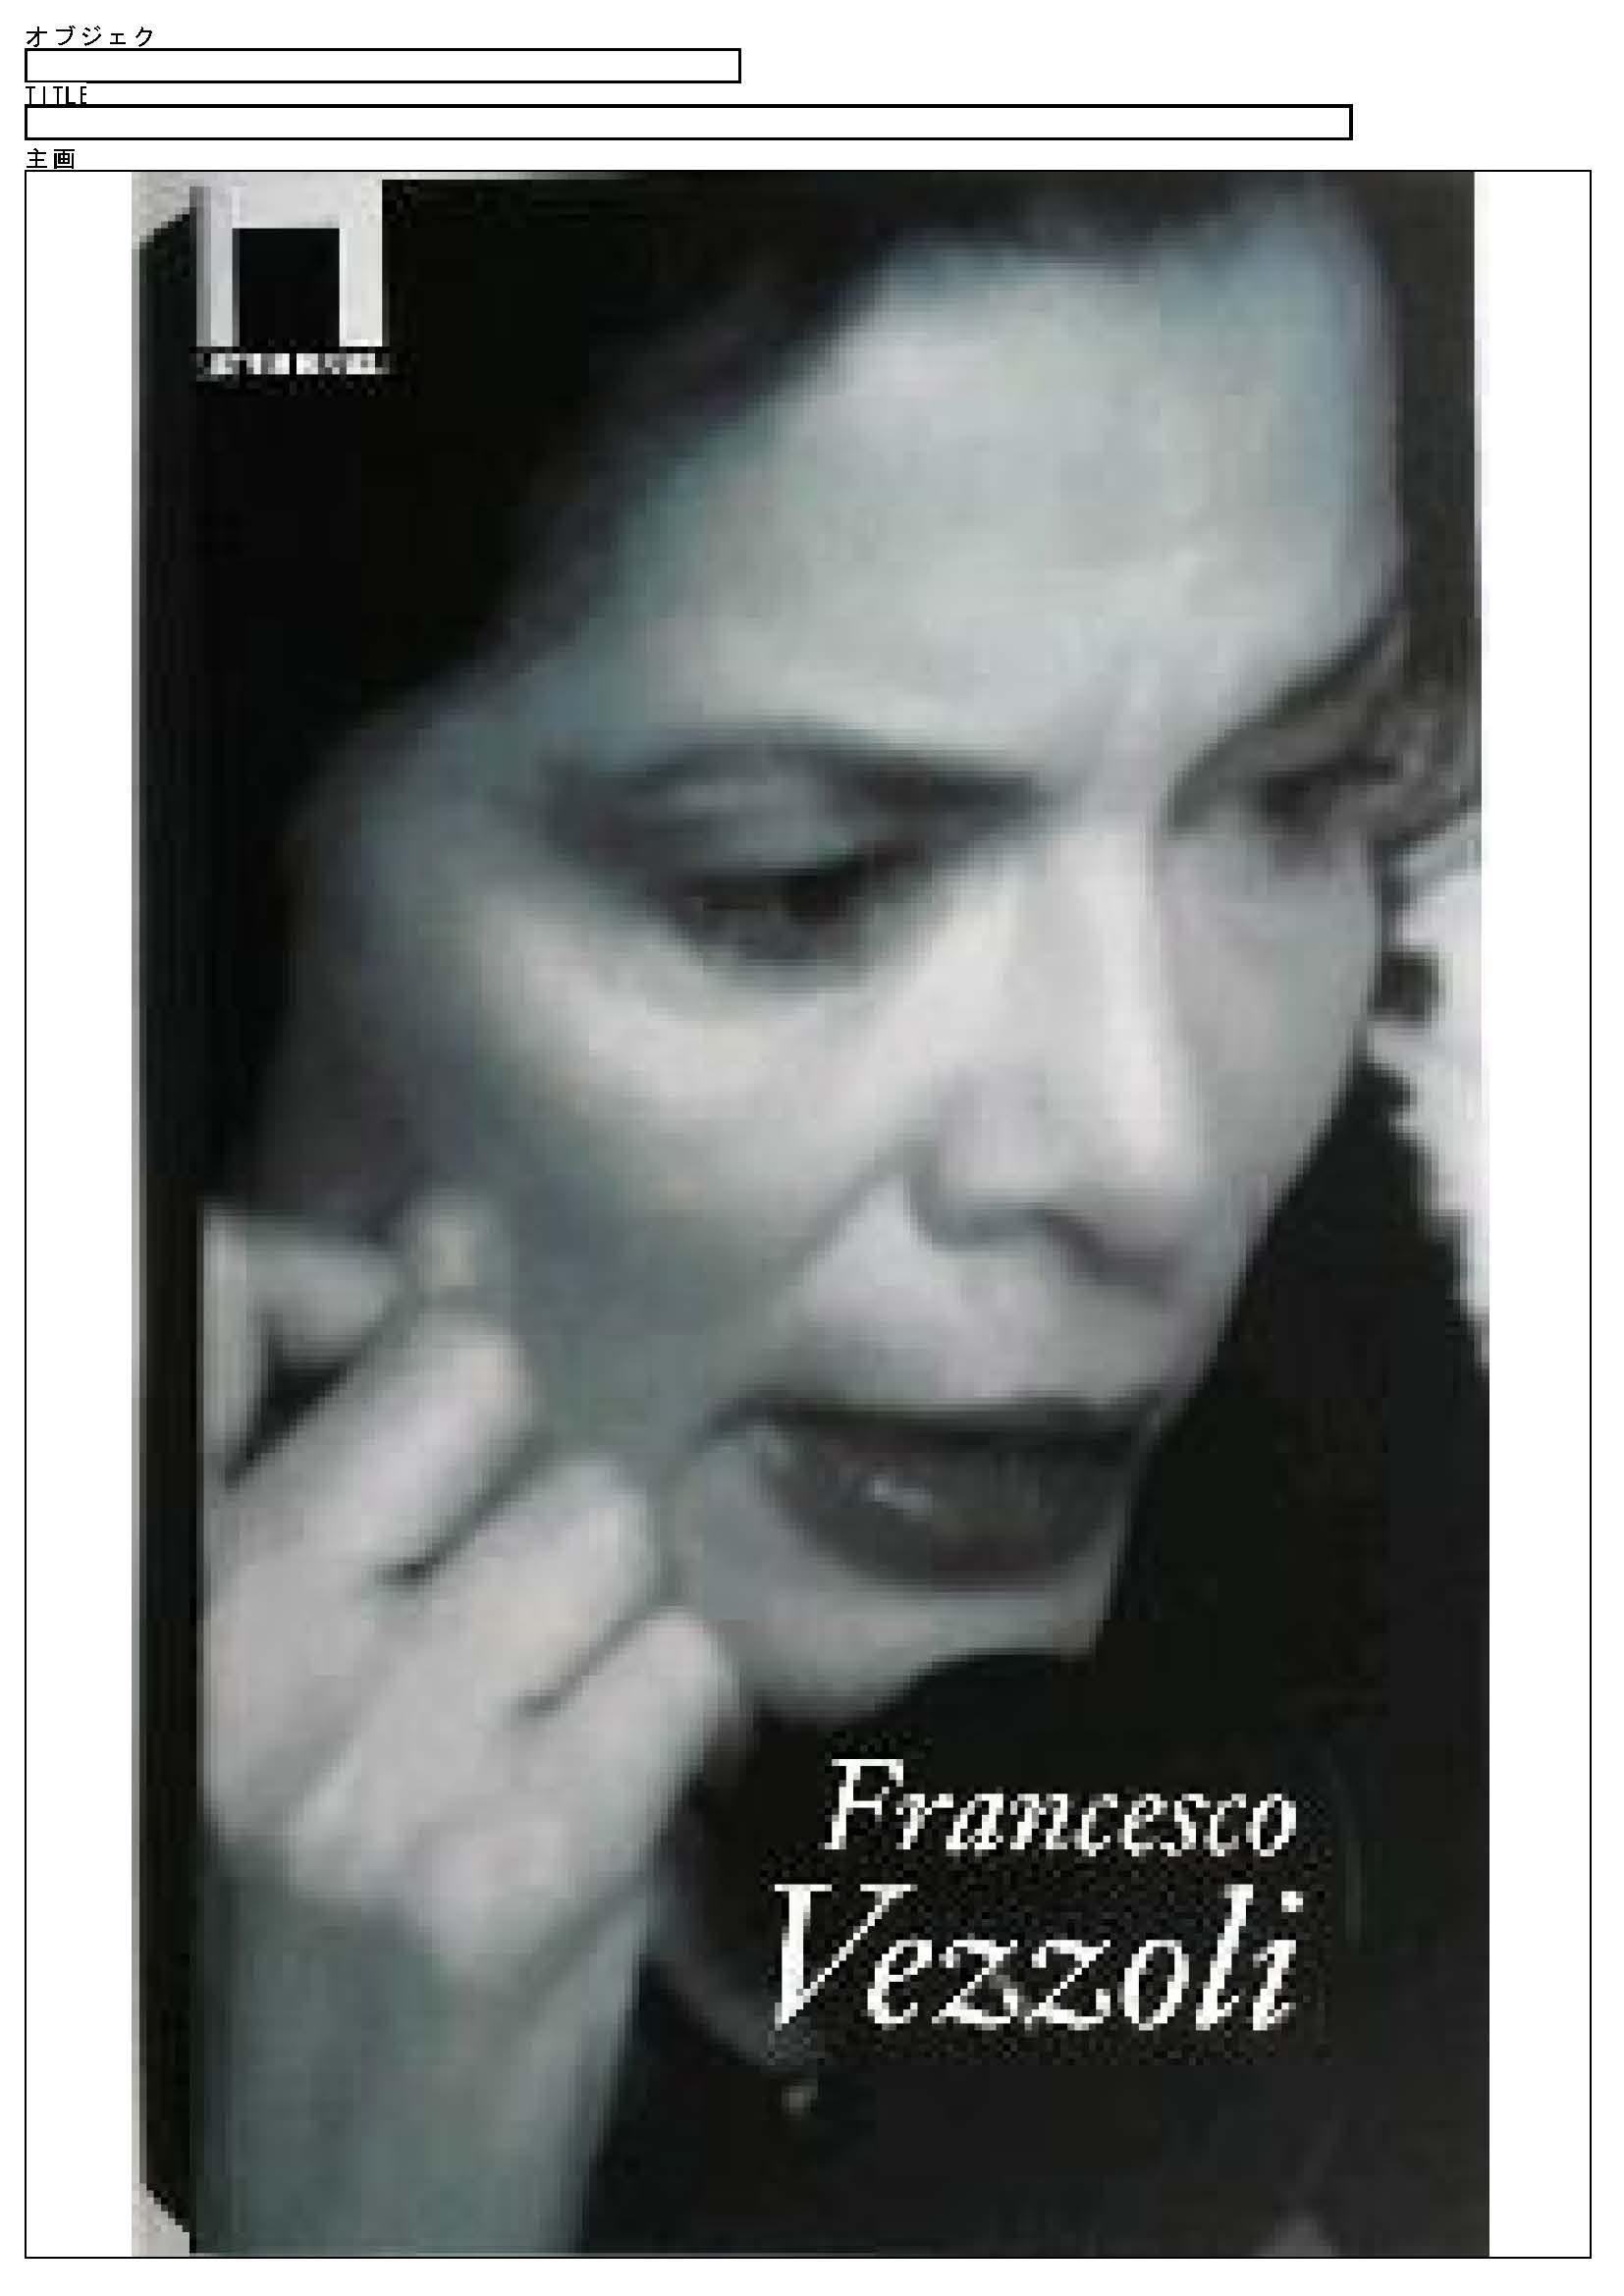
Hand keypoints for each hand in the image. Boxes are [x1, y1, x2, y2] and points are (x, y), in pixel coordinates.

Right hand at [196, 1204, 741, 2253]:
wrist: (326, 2206)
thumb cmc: (299, 1914)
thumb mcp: (283, 1671)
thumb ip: (364, 1455)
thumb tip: (452, 1238)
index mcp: (164, 1595)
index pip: (213, 1301)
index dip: (346, 1273)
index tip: (409, 1324)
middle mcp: (237, 1655)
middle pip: (476, 1381)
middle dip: (527, 1475)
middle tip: (504, 1606)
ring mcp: (370, 1757)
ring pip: (607, 1524)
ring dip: (614, 1615)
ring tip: (549, 1722)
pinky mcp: (512, 1861)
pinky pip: (682, 1665)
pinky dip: (682, 1728)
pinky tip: (610, 1805)